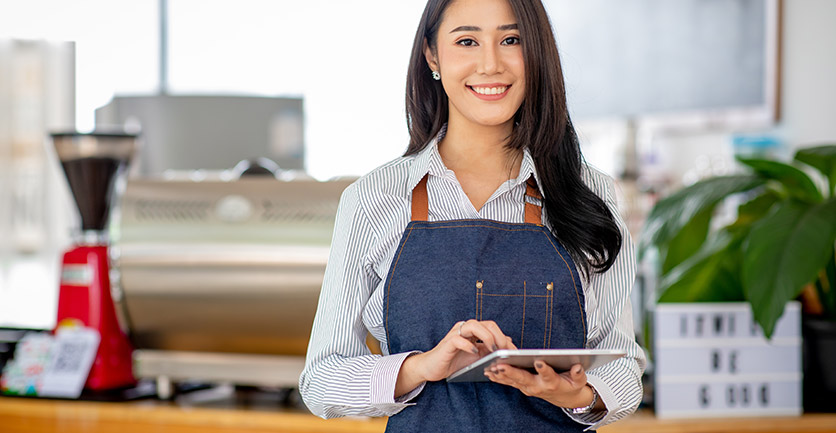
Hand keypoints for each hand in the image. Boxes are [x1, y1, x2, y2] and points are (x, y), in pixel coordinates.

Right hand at [395, 320, 516, 396]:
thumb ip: (490, 349)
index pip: (494, 328)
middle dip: (499, 337)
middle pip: (488, 324)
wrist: (433, 368)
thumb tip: (509, 342)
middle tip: (504, 351)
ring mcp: (456, 333)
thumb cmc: (455, 361)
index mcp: (474, 330)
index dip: (505, 339)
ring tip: (492, 350)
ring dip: (487, 338)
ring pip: (474, 326)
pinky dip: (468, 345)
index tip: (513, 352)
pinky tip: (474, 352)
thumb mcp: (477, 356)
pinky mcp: (448, 342)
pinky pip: (459, 339)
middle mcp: (466, 328)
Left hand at [484, 361, 595, 408]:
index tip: (539, 361)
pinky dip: (498, 377)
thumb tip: (577, 367)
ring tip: (489, 367)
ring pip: (512, 380)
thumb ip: (578, 374)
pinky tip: (488, 371)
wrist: (563, 397)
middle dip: (512, 372)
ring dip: (500, 374)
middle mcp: (538, 386)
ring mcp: (527, 387)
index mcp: (552, 383)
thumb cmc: (570, 384)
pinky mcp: (521, 386)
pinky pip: (508, 382)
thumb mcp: (579, 380)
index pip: (548, 375)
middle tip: (501, 365)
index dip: (544, 369)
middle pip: (524, 378)